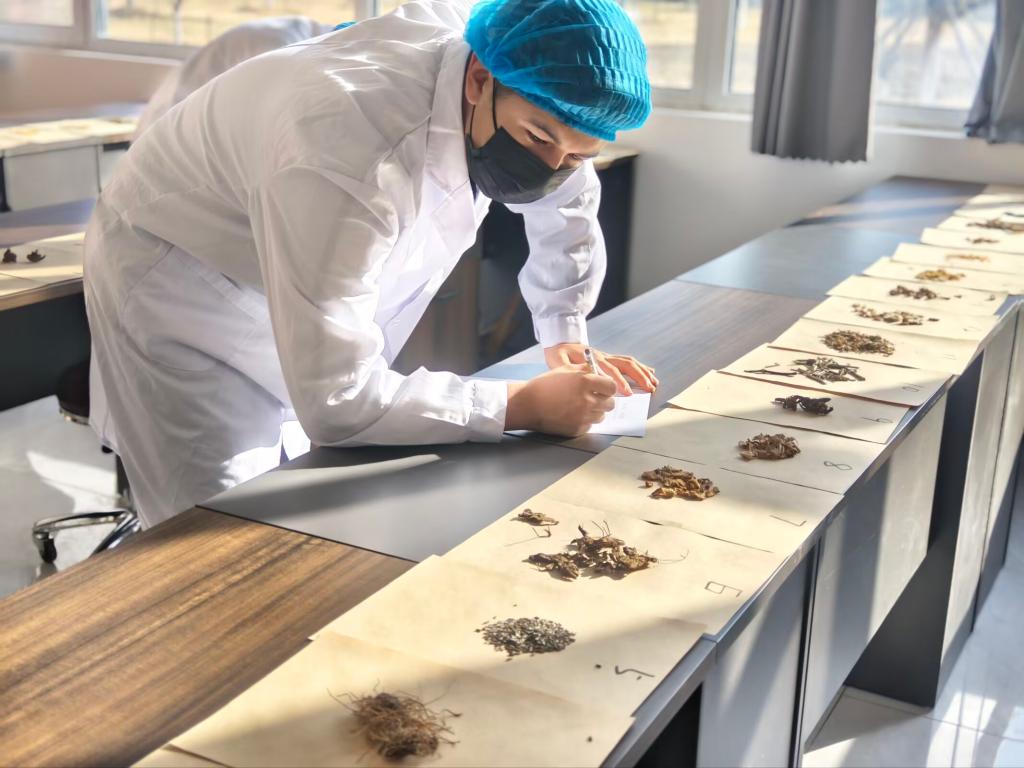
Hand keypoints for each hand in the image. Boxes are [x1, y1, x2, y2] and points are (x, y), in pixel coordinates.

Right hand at [505, 365, 616, 435]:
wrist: (527, 404)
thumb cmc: (544, 386)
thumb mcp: (565, 370)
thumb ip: (585, 370)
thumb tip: (599, 372)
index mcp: (585, 382)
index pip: (612, 387)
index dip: (608, 387)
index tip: (603, 388)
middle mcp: (587, 400)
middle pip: (610, 403)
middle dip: (604, 400)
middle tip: (593, 398)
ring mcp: (583, 417)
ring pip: (601, 416)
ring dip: (595, 411)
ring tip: (579, 406)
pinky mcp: (577, 429)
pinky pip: (589, 426)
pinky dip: (584, 421)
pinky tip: (571, 414)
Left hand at [543, 343, 658, 394]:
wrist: (559, 340)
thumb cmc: (558, 353)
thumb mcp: (558, 362)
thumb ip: (568, 370)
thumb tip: (579, 379)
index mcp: (593, 358)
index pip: (610, 371)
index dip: (619, 382)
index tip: (628, 393)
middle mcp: (604, 356)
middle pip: (626, 364)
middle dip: (639, 377)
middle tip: (649, 389)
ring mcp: (608, 356)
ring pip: (630, 362)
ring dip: (643, 372)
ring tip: (654, 383)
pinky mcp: (609, 358)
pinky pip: (627, 361)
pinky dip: (640, 367)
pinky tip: (649, 372)